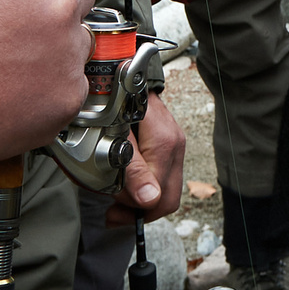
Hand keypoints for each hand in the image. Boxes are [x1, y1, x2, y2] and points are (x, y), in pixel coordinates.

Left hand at [107, 95, 186, 224]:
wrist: (121, 75)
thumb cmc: (115, 103)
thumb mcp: (116, 138)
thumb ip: (133, 170)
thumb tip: (150, 199)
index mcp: (165, 145)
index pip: (162, 198)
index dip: (135, 212)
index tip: (112, 214)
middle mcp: (176, 146)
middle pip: (168, 198)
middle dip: (139, 210)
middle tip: (112, 211)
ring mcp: (175, 145)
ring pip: (166, 190)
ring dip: (140, 198)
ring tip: (115, 194)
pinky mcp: (170, 145)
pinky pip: (163, 176)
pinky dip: (145, 185)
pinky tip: (126, 184)